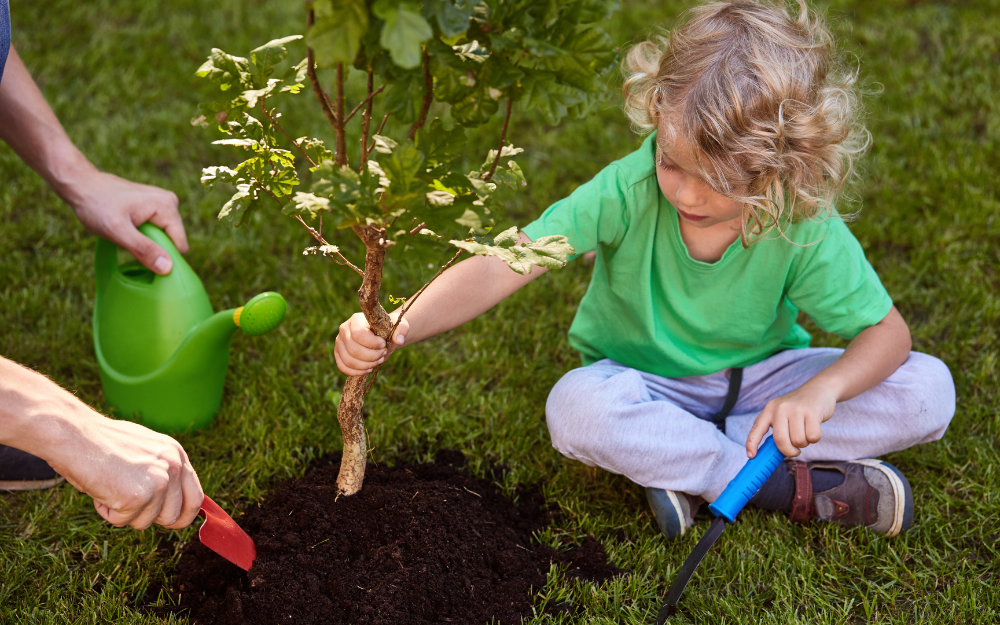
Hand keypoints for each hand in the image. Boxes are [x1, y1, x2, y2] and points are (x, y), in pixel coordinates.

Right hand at [47, 415, 203, 529]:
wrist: (75, 434)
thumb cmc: (100, 443)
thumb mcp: (143, 452)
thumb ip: (160, 472)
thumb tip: (168, 503)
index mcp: (176, 454)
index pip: (195, 498)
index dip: (183, 515)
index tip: (170, 523)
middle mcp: (173, 466)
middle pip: (174, 517)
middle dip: (150, 518)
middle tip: (127, 503)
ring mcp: (159, 482)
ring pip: (145, 522)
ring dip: (124, 513)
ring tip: (110, 486)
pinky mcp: (139, 496)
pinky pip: (122, 521)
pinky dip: (106, 511)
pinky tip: (100, 488)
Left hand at [64, 170, 188, 274]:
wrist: (82, 185)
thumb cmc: (96, 205)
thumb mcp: (117, 231)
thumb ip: (143, 249)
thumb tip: (167, 268)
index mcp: (167, 207)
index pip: (179, 246)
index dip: (163, 258)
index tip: (141, 258)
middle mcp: (171, 202)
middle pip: (172, 241)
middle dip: (153, 248)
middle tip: (128, 243)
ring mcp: (164, 202)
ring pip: (164, 236)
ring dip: (147, 242)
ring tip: (126, 234)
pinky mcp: (155, 205)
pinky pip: (157, 229)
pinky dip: (144, 235)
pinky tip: (128, 229)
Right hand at [334, 312, 407, 376]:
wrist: (382, 336)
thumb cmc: (389, 329)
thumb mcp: (398, 326)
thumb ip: (401, 329)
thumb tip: (399, 340)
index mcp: (356, 319)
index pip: (358, 333)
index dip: (372, 343)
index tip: (383, 345)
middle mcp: (344, 329)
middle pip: (353, 349)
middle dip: (371, 356)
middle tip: (383, 354)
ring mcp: (339, 342)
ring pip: (348, 360)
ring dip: (366, 365)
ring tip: (378, 361)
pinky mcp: (338, 354)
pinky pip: (343, 367)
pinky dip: (356, 372)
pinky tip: (368, 369)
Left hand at [745, 383, 837, 458]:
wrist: (819, 389)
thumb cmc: (800, 408)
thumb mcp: (783, 414)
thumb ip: (777, 430)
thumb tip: (773, 455)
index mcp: (769, 410)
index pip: (757, 428)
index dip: (752, 443)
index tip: (751, 456)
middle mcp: (780, 408)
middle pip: (780, 440)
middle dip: (789, 451)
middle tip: (795, 451)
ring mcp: (796, 409)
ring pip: (798, 441)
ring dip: (804, 443)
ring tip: (806, 432)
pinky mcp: (812, 412)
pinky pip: (813, 437)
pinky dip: (815, 438)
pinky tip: (814, 427)